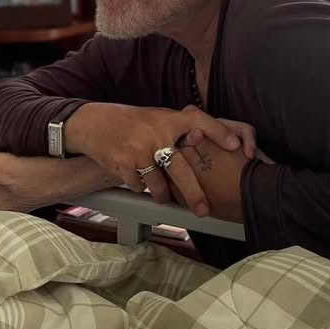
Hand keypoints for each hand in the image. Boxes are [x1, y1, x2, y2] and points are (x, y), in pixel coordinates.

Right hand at [64, 103, 255, 213]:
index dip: (220, 133)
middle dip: (194, 194)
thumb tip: (203, 139)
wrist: (92, 123)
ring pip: (160, 185)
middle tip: (204, 211)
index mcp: (168, 119)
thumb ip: (177, 129)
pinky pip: (140, 186)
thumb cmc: (129, 122)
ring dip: (163, 195)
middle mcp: (156, 134)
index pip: (200, 122)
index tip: (237, 147)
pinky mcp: (124, 165)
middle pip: (182, 170)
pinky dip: (141, 188)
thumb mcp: (156, 118)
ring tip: (164, 196)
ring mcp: (139, 151)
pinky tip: (137, 179)